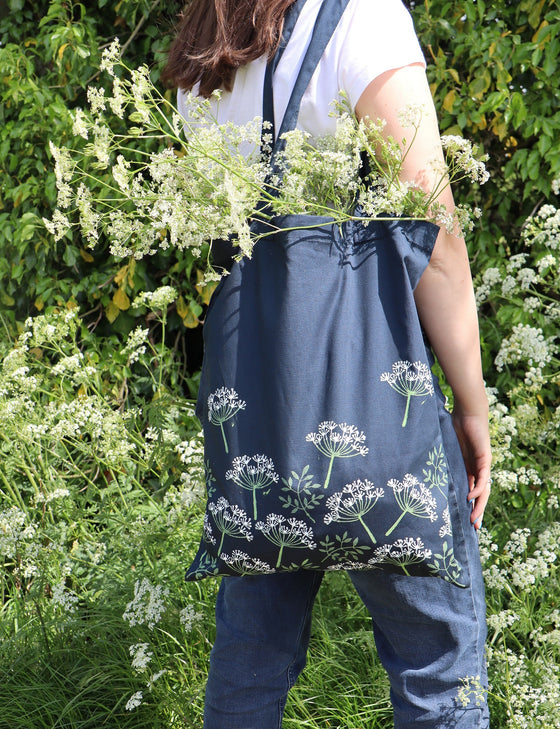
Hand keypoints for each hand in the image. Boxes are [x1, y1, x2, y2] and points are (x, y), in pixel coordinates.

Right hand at [451, 409, 491, 528]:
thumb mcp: (446, 447)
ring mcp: (483, 463)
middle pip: (480, 494)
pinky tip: (470, 498)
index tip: (464, 519)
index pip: (471, 489)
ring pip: (484, 490)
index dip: (469, 505)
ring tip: (474, 519)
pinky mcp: (485, 457)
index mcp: (469, 466)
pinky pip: (482, 477)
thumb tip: (417, 462)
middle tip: (473, 527)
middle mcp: (478, 467)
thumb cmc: (456, 423)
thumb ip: (439, 457)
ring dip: (479, 506)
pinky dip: (477, 489)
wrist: (467, 410)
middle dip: (477, 511)